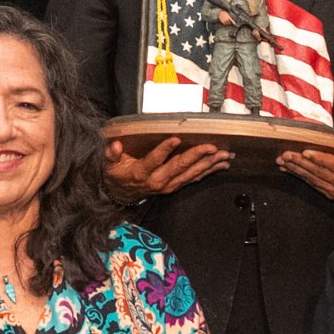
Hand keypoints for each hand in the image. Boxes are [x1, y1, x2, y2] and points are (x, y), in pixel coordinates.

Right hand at [103, 136, 229, 199]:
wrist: (121, 195)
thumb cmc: (117, 175)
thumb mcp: (109, 164)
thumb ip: (111, 154)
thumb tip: (115, 145)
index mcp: (142, 173)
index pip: (154, 160)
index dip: (164, 150)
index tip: (175, 139)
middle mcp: (158, 180)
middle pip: (179, 167)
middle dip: (197, 156)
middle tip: (212, 147)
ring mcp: (169, 185)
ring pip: (191, 174)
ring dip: (208, 164)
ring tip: (223, 155)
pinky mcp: (175, 186)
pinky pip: (194, 179)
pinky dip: (208, 171)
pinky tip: (220, 164)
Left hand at [279, 134, 333, 203]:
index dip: (321, 158)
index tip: (305, 151)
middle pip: (321, 173)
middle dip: (302, 163)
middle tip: (286, 154)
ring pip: (315, 180)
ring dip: (297, 170)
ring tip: (283, 161)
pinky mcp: (333, 195)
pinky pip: (314, 185)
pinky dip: (301, 177)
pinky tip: (289, 169)